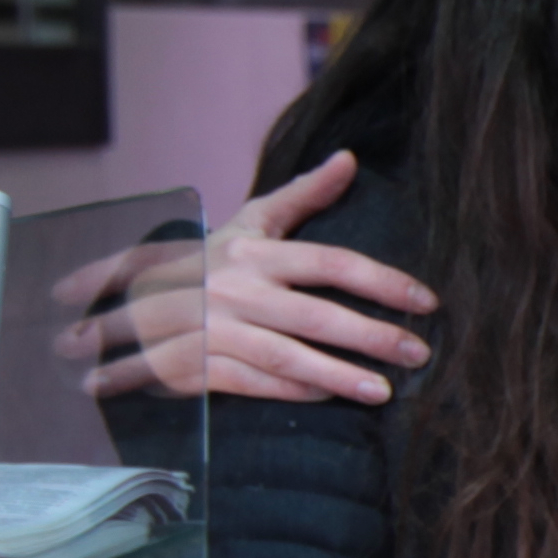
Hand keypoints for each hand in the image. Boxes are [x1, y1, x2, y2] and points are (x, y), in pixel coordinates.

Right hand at [54, 148, 436, 403]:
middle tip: (419, 354)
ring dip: (338, 376)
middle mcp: (234, 289)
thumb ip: (302, 195)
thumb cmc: (208, 262)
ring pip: (287, 356)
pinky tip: (329, 398)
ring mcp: (213, 330)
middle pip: (316, 315)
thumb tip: (349, 159)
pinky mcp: (194, 367)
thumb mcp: (249, 223)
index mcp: (253, 252)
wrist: (130, 300)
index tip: (426, 301)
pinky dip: (293, 392)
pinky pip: (253, 383)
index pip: (330, 262)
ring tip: (383, 391)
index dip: (382, 281)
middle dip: (373, 337)